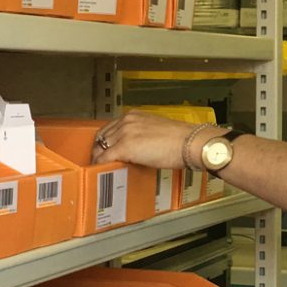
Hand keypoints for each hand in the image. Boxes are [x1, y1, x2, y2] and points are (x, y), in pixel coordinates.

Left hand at [92, 111, 222, 168]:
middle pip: (102, 136)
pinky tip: (99, 170)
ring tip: (98, 168)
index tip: (104, 149)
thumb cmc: (179, 140)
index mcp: (134, 115)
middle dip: (98, 149)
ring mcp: (124, 133)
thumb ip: (142, 134)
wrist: (188, 142)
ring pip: (101, 147)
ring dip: (98, 158)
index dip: (105, 140)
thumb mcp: (156, 131)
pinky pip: (105, 157)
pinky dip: (100, 164)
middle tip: (98, 160)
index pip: (110, 127)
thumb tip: (137, 148)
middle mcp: (126, 121)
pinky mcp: (125, 147)